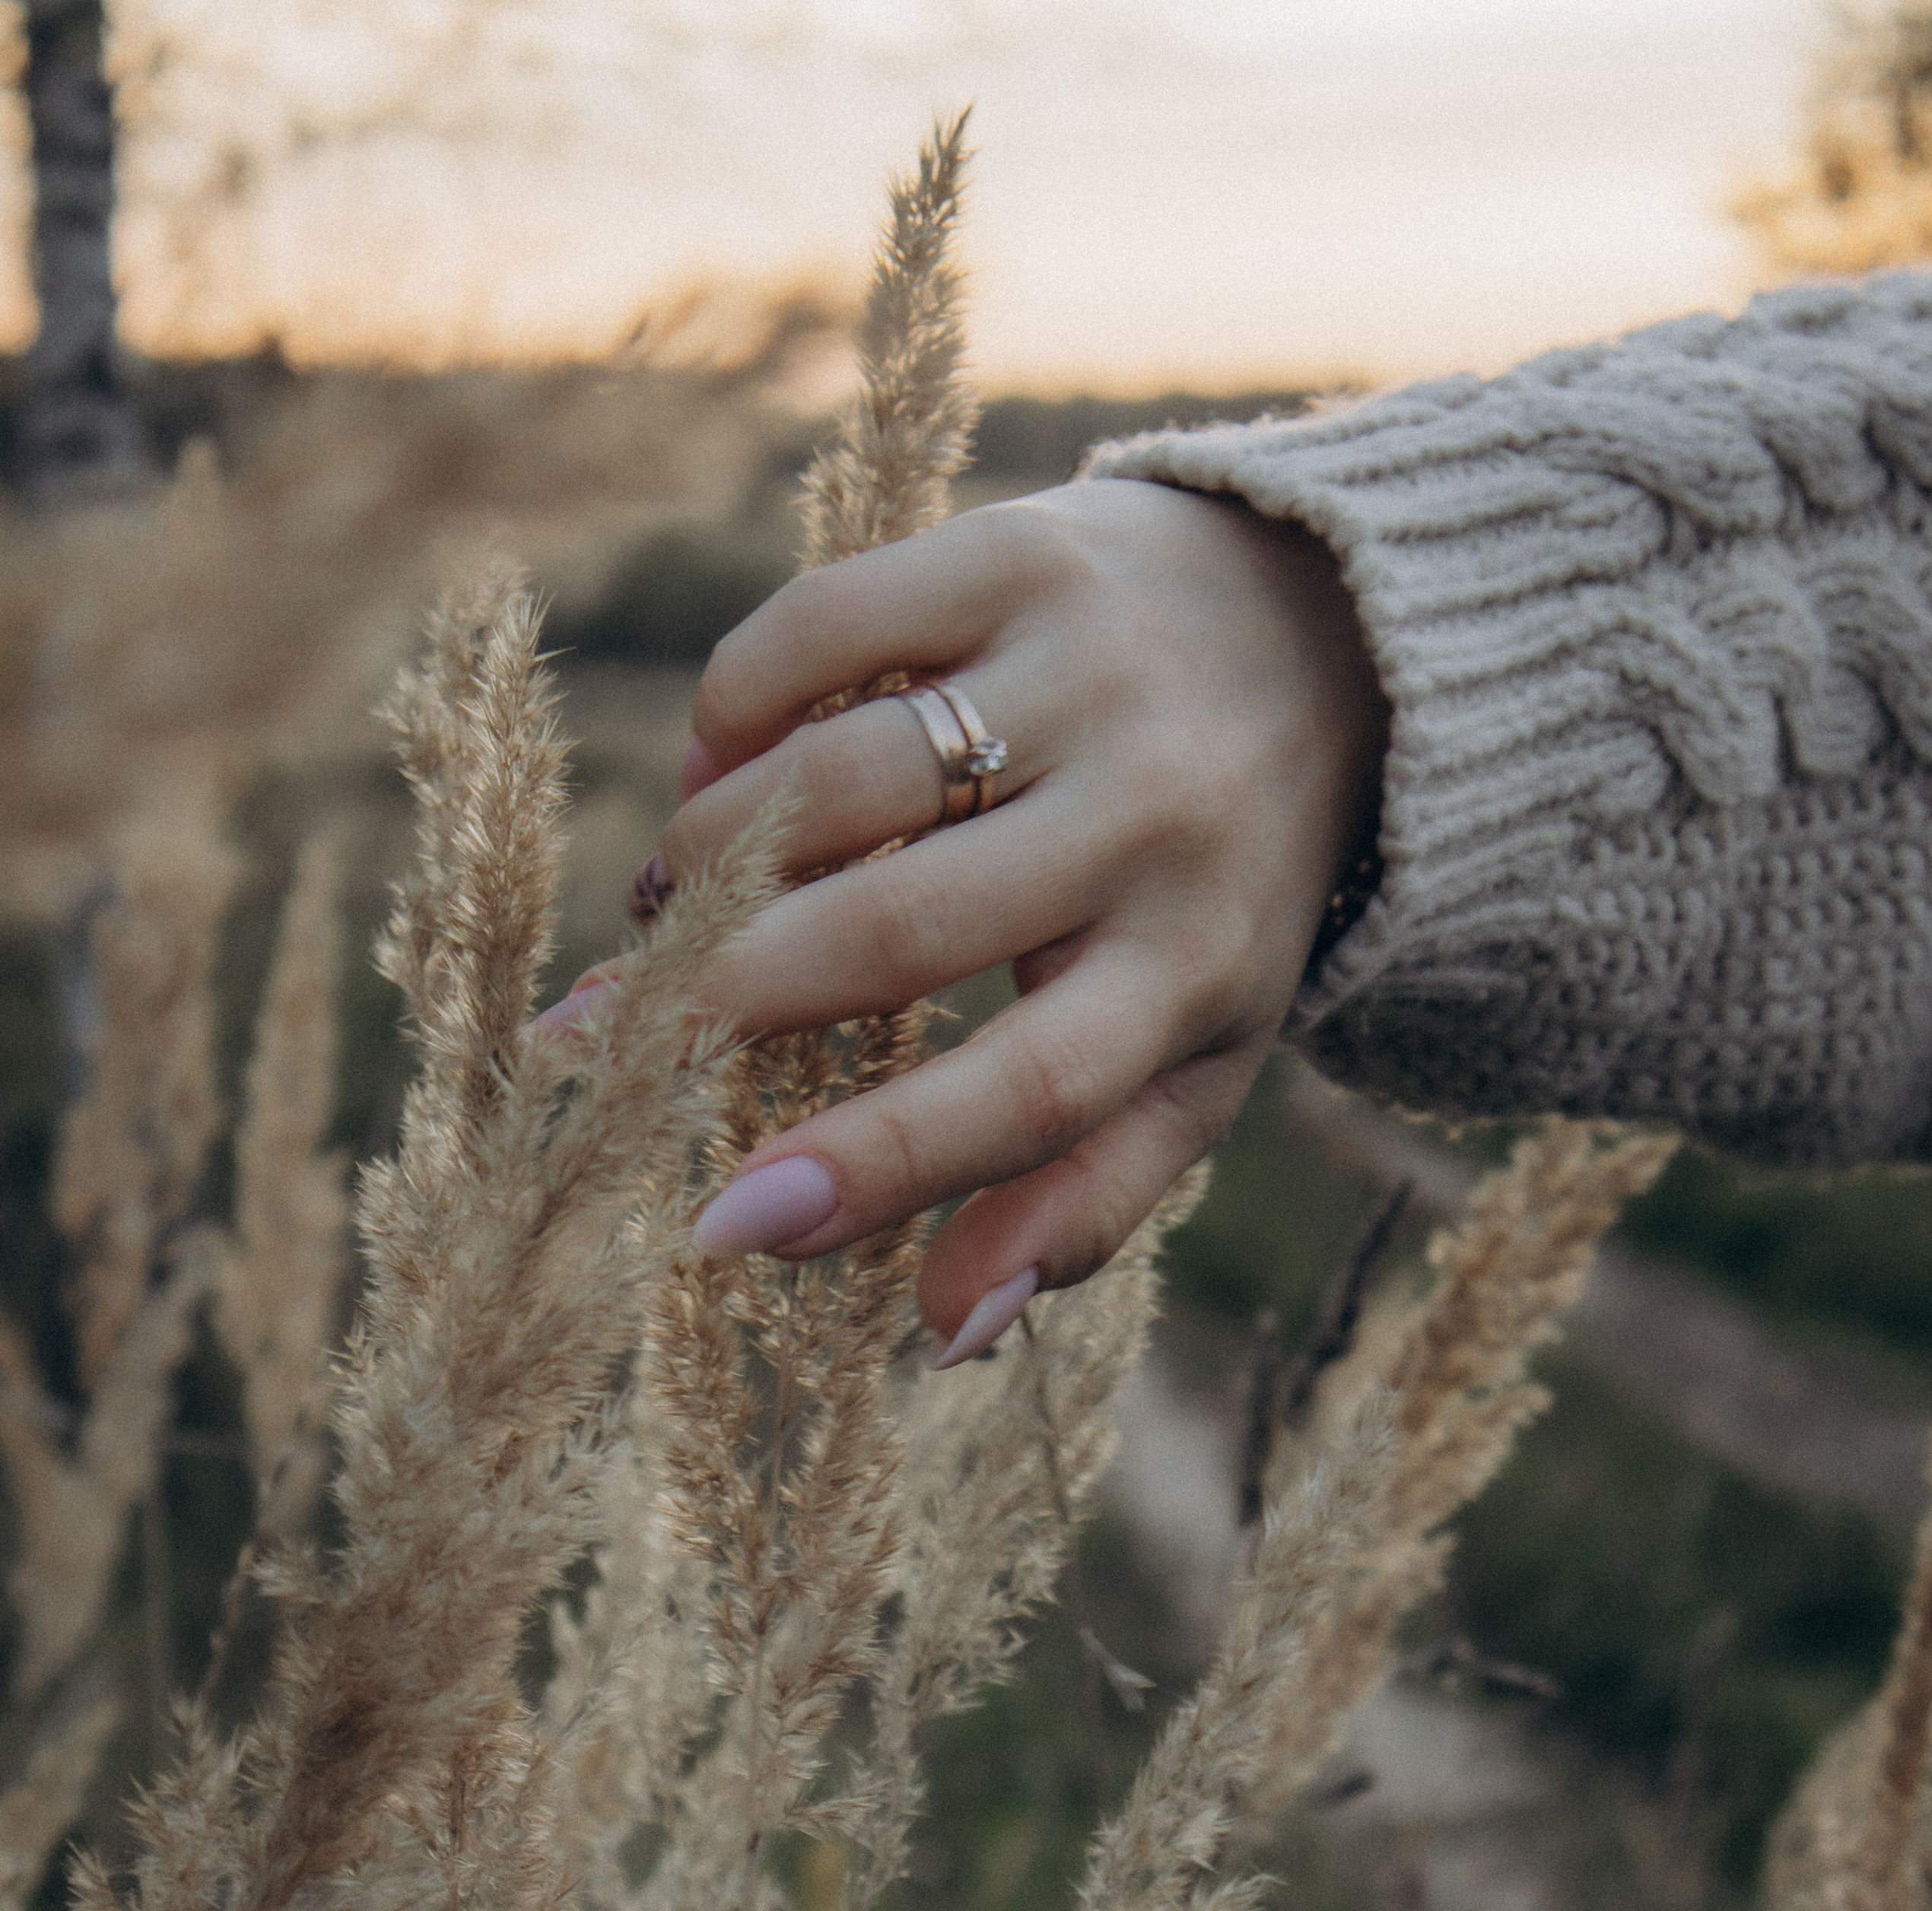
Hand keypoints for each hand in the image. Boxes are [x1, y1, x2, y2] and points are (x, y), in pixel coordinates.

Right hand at [549, 477, 1386, 1362]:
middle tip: (593, 1049)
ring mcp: (1087, 674)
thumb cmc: (1222, 897)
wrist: (1335, 640)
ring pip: (839, 781)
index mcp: (1195, 970)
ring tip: (661, 913)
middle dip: (716, 1003)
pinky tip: (714, 775)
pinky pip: (825, 631)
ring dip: (707, 860)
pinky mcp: (1023, 551)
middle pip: (896, 930)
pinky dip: (732, 712)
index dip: (875, 1165)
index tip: (723, 1228)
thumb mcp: (1198, 1058)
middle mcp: (1152, 819)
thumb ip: (1084, 1199)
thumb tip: (945, 1336)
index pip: (1028, 1091)